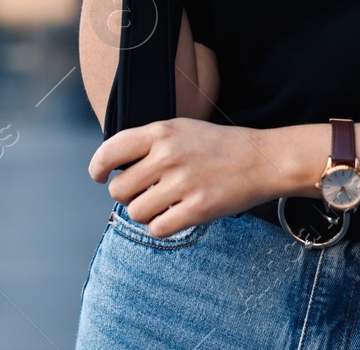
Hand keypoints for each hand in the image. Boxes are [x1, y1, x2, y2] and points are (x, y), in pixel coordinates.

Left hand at [88, 118, 290, 237]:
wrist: (261, 160)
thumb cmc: (218, 146)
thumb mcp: (181, 130)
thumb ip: (147, 143)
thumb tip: (111, 167)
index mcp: (161, 132)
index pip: (110, 151)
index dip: (97, 168)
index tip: (99, 176)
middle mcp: (168, 155)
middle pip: (118, 189)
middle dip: (128, 195)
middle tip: (147, 192)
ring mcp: (183, 183)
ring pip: (135, 212)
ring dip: (146, 212)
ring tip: (165, 203)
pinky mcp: (197, 208)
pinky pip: (157, 228)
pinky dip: (162, 226)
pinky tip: (175, 215)